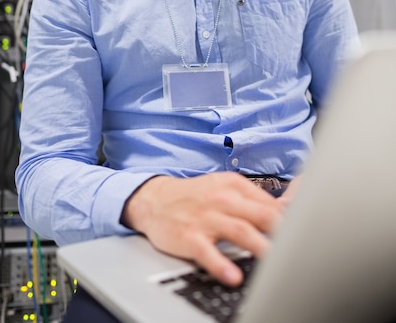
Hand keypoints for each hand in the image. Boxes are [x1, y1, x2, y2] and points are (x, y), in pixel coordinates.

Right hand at [121, 172, 285, 286]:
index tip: (306, 235)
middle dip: (284, 233)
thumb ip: (253, 199)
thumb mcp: (224, 187)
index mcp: (233, 186)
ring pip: (241, 232)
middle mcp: (222, 200)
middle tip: (300, 249)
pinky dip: (221, 264)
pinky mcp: (189, 236)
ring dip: (261, 247)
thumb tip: (287, 212)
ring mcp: (206, 218)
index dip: (292, 221)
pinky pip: (208, 252)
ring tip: (277, 263)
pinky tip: (233, 275)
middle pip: (262, 216)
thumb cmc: (195, 196)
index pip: (271, 204)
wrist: (155, 200)